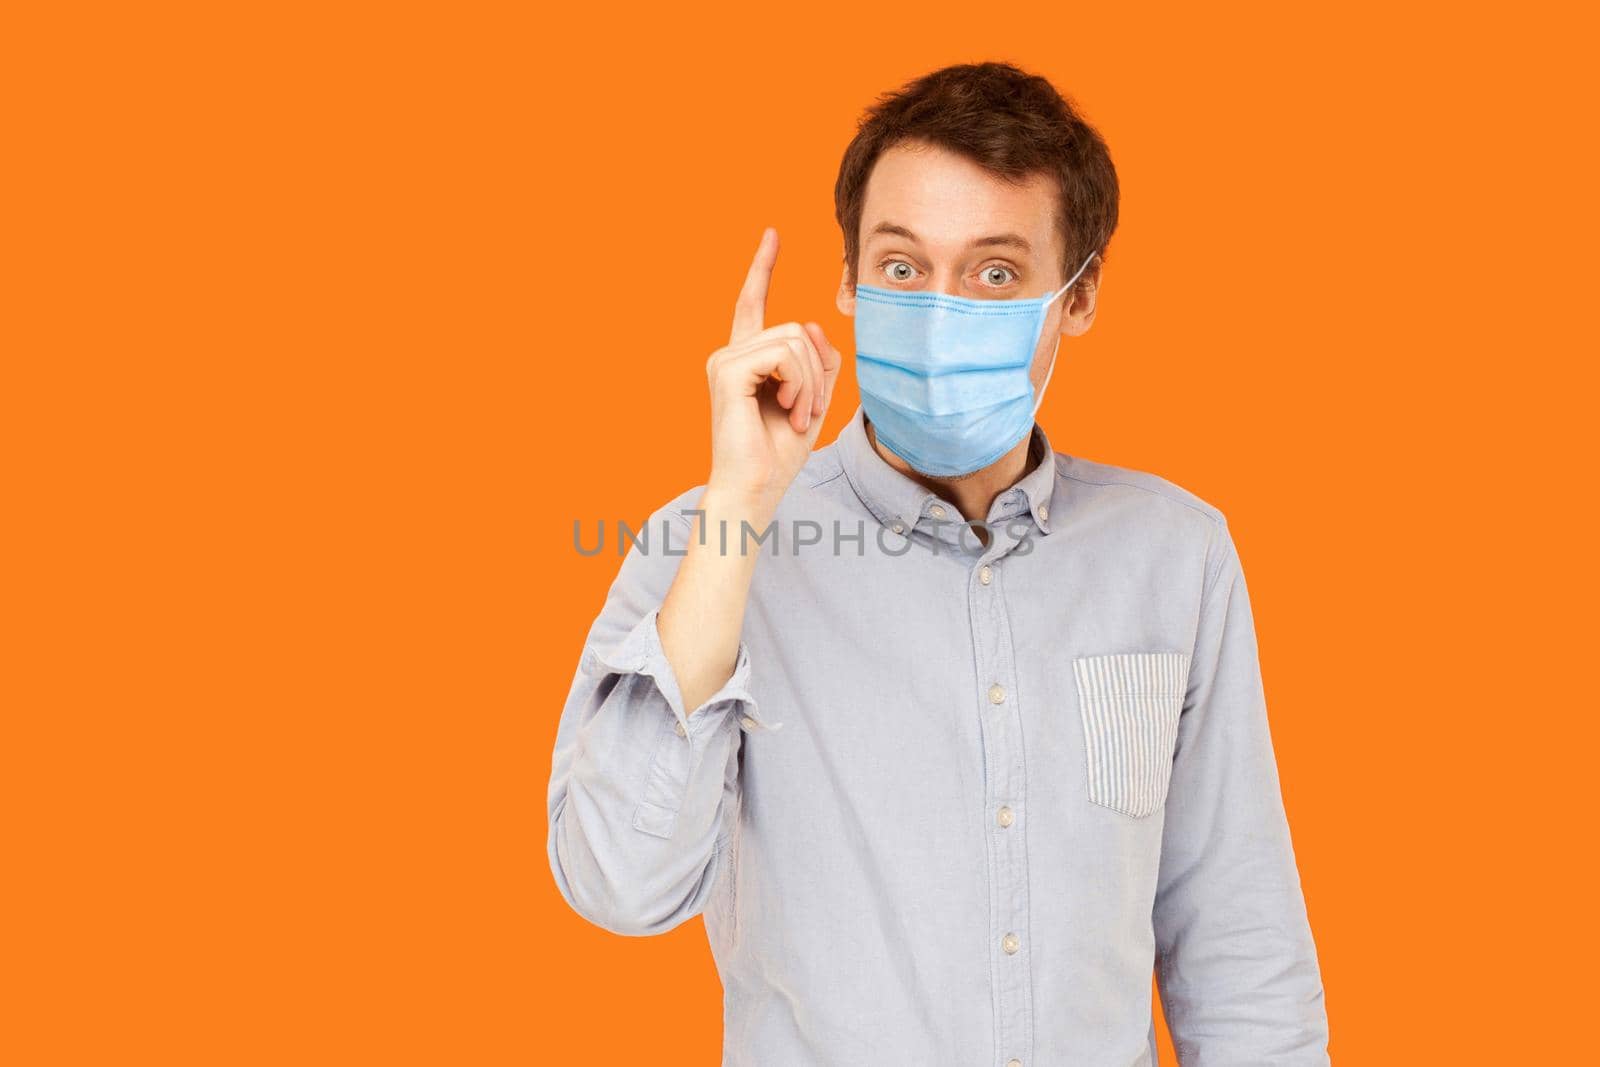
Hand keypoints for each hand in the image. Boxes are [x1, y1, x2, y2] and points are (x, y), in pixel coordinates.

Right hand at [703, 227, 841, 505]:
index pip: (753, 302)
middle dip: (816, 371)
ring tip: (798, 415)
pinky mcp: (728, 371)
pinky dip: (799, 384)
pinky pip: (784, 353)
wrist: (753, 490)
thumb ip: (820, 361)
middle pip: (795, 328)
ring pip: (793, 340)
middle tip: (807, 412)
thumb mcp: (814, 401)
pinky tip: (788, 410)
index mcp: (746, 359)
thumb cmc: (778, 454)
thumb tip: (814, 324)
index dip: (762, 267)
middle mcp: (730, 354)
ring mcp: (725, 361)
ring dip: (810, 382)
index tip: (771, 234)